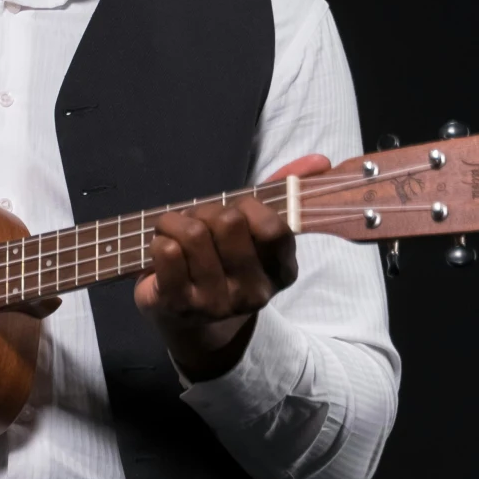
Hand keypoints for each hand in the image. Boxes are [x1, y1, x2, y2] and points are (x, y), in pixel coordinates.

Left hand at [133, 154, 329, 380]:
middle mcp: (254, 293)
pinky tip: (161, 249)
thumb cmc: (221, 262)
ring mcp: (216, 303)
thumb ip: (284, 192)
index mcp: (281, 272)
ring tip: (174, 231)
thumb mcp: (254, 231)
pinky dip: (159, 239)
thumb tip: (320, 160)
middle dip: (206, 211)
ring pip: (193, 233)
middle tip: (197, 223)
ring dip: (174, 222)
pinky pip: (166, 252)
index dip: (248, 208)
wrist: (188, 319)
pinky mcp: (179, 305)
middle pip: (228, 223)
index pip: (274, 228)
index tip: (234, 211)